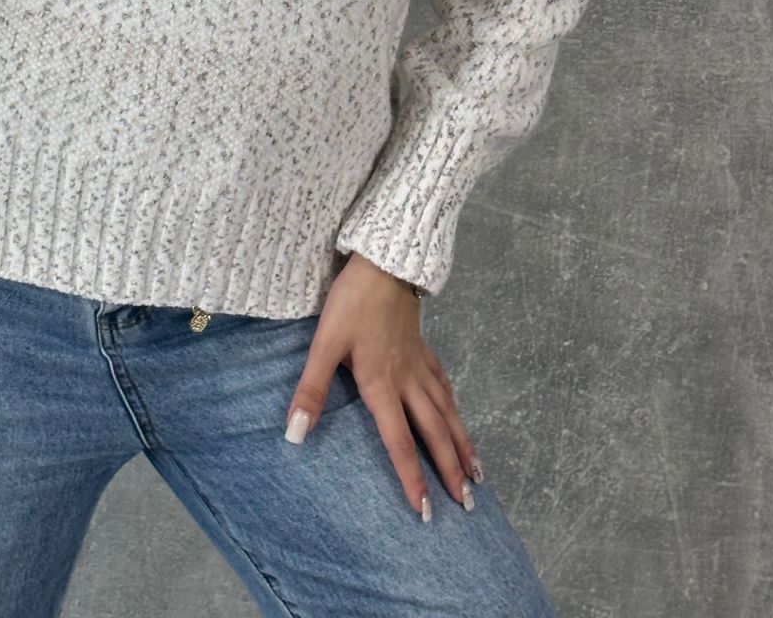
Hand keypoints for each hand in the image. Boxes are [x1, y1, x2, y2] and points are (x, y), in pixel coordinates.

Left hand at [283, 252, 482, 516]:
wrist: (385, 260)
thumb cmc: (352, 301)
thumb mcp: (324, 344)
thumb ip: (311, 390)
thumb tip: (295, 435)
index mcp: (383, 385)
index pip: (400, 442)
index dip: (412, 478)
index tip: (425, 512)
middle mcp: (408, 380)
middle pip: (435, 433)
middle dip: (450, 471)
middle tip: (467, 504)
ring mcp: (420, 363)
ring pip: (448, 411)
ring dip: (462, 444)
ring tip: (476, 473)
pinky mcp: (423, 346)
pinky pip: (445, 384)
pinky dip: (455, 406)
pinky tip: (457, 413)